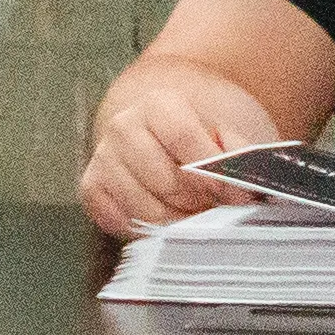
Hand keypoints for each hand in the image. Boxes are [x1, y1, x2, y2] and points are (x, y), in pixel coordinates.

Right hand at [81, 57, 285, 234]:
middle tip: (217, 209)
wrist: (162, 134)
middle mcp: (123, 126)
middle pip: (166, 181)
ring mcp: (103, 158)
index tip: (237, 196)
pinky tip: (166, 218)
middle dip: (198, 203)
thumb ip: (238, 154)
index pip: (185, 140)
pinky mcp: (91, 188)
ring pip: (145, 209)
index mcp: (158, 104)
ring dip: (177, 221)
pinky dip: (149, 230)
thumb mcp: (226, 133)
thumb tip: (243, 186)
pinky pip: (122, 223)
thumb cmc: (200, 137)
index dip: (214, 174)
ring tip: (196, 216)